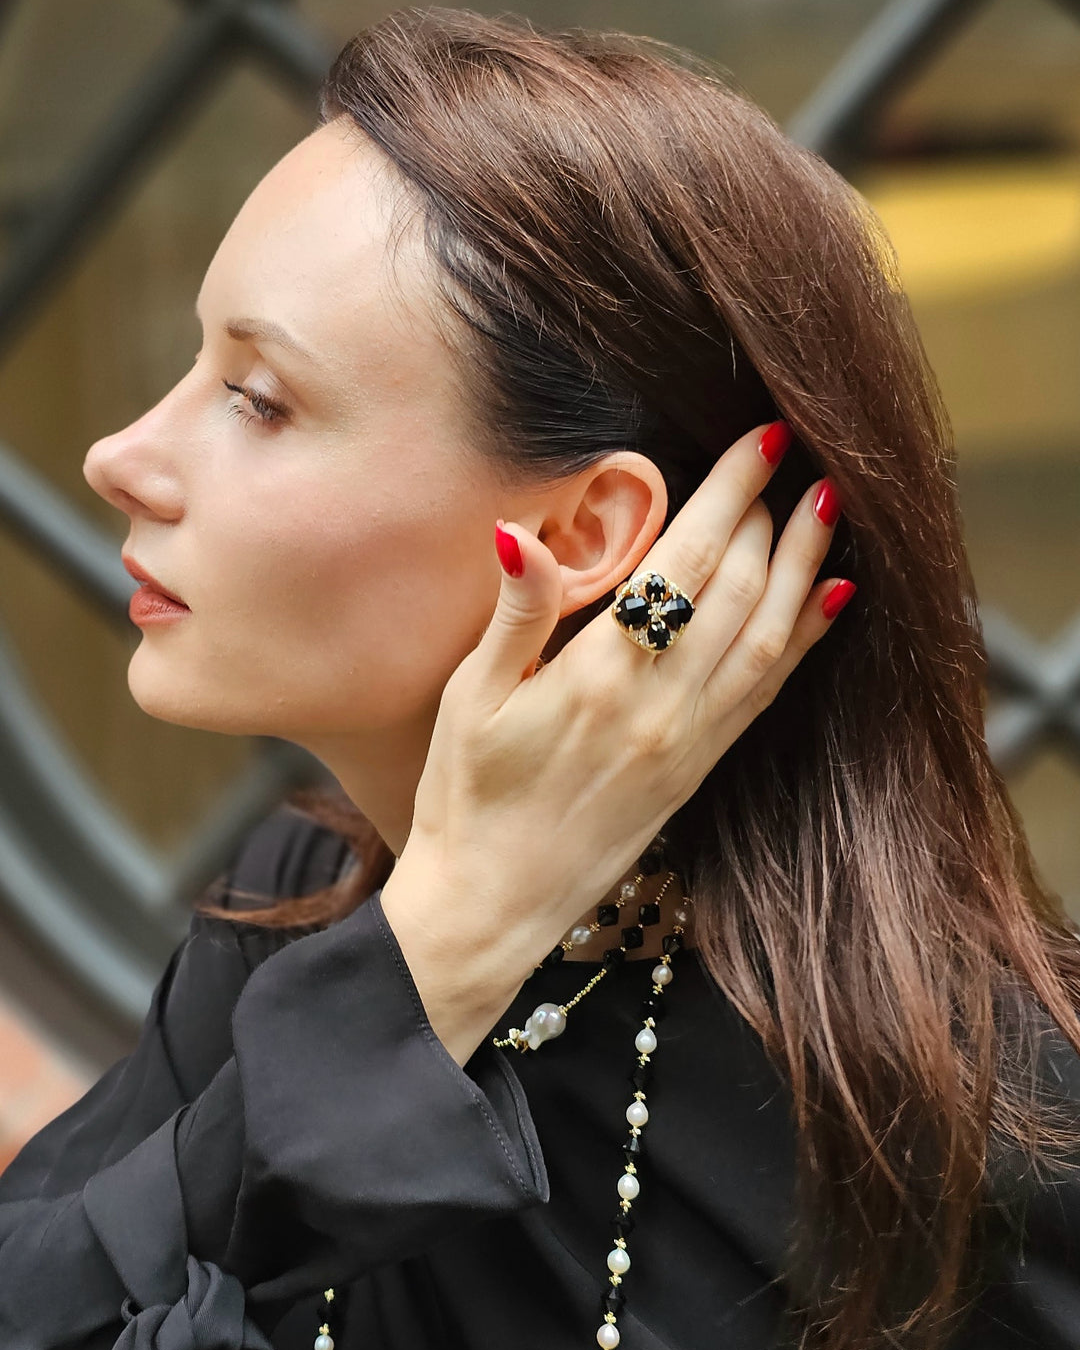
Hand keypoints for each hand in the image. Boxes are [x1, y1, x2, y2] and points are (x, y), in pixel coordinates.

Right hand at [380, 421, 853, 1062]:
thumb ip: (513, 614)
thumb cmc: (467, 800)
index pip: (683, 563)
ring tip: (829, 510)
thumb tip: (522, 532)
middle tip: (797, 457)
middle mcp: (658, 706)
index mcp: (596, 676)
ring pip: (766, 638)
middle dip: (772, 517)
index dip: (729, 496)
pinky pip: (765, 695)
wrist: (491, 908)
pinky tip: (826, 603)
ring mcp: (687, 742)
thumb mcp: (468, 700)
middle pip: (737, 590)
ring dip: (803, 568)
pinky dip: (803, 642)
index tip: (760, 441)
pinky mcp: (697, 772)